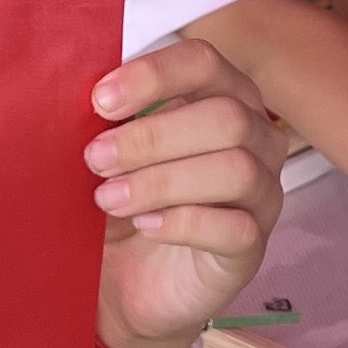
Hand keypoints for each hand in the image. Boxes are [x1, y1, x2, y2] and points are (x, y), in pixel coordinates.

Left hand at [86, 41, 282, 347]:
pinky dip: (182, 222)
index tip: (100, 101)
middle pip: (226, 116)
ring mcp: (261, 195)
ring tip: (109, 199)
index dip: (154, 74)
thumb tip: (85, 97)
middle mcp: (256, 140)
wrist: (128, 285)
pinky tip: (144, 226)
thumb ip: (108, 122)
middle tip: (95, 159)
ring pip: (236, 169)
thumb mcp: (110, 157)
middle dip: (151, 136)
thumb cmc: (123, 205)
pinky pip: (235, 228)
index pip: (204, 62)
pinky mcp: (252, 248)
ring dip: (162, 181)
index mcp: (221, 98)